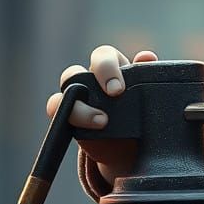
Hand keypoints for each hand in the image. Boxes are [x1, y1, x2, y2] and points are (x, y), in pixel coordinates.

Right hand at [46, 45, 158, 180]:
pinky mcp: (67, 117)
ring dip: (79, 107)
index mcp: (111, 68)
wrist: (132, 147)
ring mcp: (76, 99)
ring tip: (102, 122)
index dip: (108, 68)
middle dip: (88, 87)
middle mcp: (89, 80)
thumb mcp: (147, 95)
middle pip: (76, 70)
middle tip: (114, 97)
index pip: (103, 56)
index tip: (119, 89)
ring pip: (65, 92)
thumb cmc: (140, 114)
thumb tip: (146, 56)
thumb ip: (147, 74)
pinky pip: (56, 110)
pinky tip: (80, 126)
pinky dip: (62, 115)